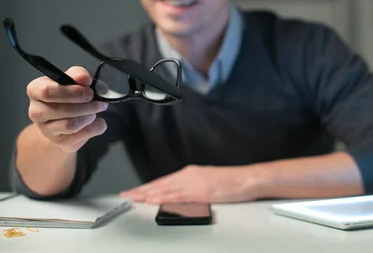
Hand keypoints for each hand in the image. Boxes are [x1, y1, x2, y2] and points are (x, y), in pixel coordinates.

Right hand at [26, 66, 108, 152]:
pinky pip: (81, 135)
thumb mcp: (71, 79)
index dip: (72, 92)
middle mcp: (36, 111)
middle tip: (99, 102)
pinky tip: (97, 122)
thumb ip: (78, 75)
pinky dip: (95, 128)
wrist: (62, 119)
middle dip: (87, 106)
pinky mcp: (59, 142)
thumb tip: (84, 78)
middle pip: (63, 110)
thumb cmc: (66, 95)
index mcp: (36, 90)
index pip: (47, 91)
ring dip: (90, 116)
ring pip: (71, 125)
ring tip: (95, 111)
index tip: (89, 91)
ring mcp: (46, 130)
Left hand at [119, 165, 257, 203]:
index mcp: (191, 172)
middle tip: (126, 194)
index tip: (135, 190)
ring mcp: (193, 183)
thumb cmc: (232, 182)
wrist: (246, 179)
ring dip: (147, 194)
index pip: (164, 181)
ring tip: (132, 198)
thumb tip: (181, 197)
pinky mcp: (198, 191)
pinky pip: (176, 195)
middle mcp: (188, 175)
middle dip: (142, 189)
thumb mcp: (209, 182)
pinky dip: (162, 197)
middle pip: (160, 183)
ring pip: (164, 189)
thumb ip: (193, 188)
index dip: (148, 186)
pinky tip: (152, 200)